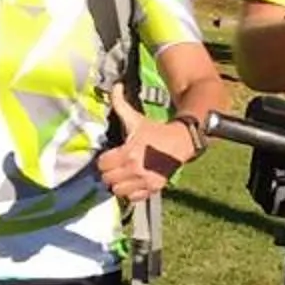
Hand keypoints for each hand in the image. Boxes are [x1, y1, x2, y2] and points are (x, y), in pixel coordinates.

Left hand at [92, 86, 193, 201]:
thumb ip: (121, 104)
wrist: (182, 142)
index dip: (104, 159)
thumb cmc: (156, 131)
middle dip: (109, 172)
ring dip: (118, 184)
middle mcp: (135, 169)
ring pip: (117, 191)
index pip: (102, 164)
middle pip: (107, 179)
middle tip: (114, 166)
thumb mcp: (137, 118)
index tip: (109, 156)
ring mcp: (144, 181)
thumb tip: (115, 86)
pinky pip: (132, 198)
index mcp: (128, 152)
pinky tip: (133, 182)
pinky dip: (130, 192)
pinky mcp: (153, 189)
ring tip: (122, 175)